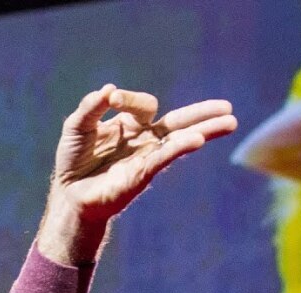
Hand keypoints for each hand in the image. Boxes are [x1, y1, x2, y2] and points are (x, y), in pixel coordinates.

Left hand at [38, 84, 236, 263]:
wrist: (70, 194)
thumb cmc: (74, 160)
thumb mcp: (76, 127)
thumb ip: (90, 107)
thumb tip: (108, 90)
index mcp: (130, 124)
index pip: (142, 104)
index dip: (127, 99)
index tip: (111, 99)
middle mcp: (144, 139)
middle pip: (178, 121)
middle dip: (201, 113)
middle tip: (227, 106)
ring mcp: (147, 156)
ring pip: (180, 140)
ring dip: (205, 129)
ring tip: (230, 122)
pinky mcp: (143, 173)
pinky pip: (165, 157)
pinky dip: (180, 147)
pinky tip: (198, 139)